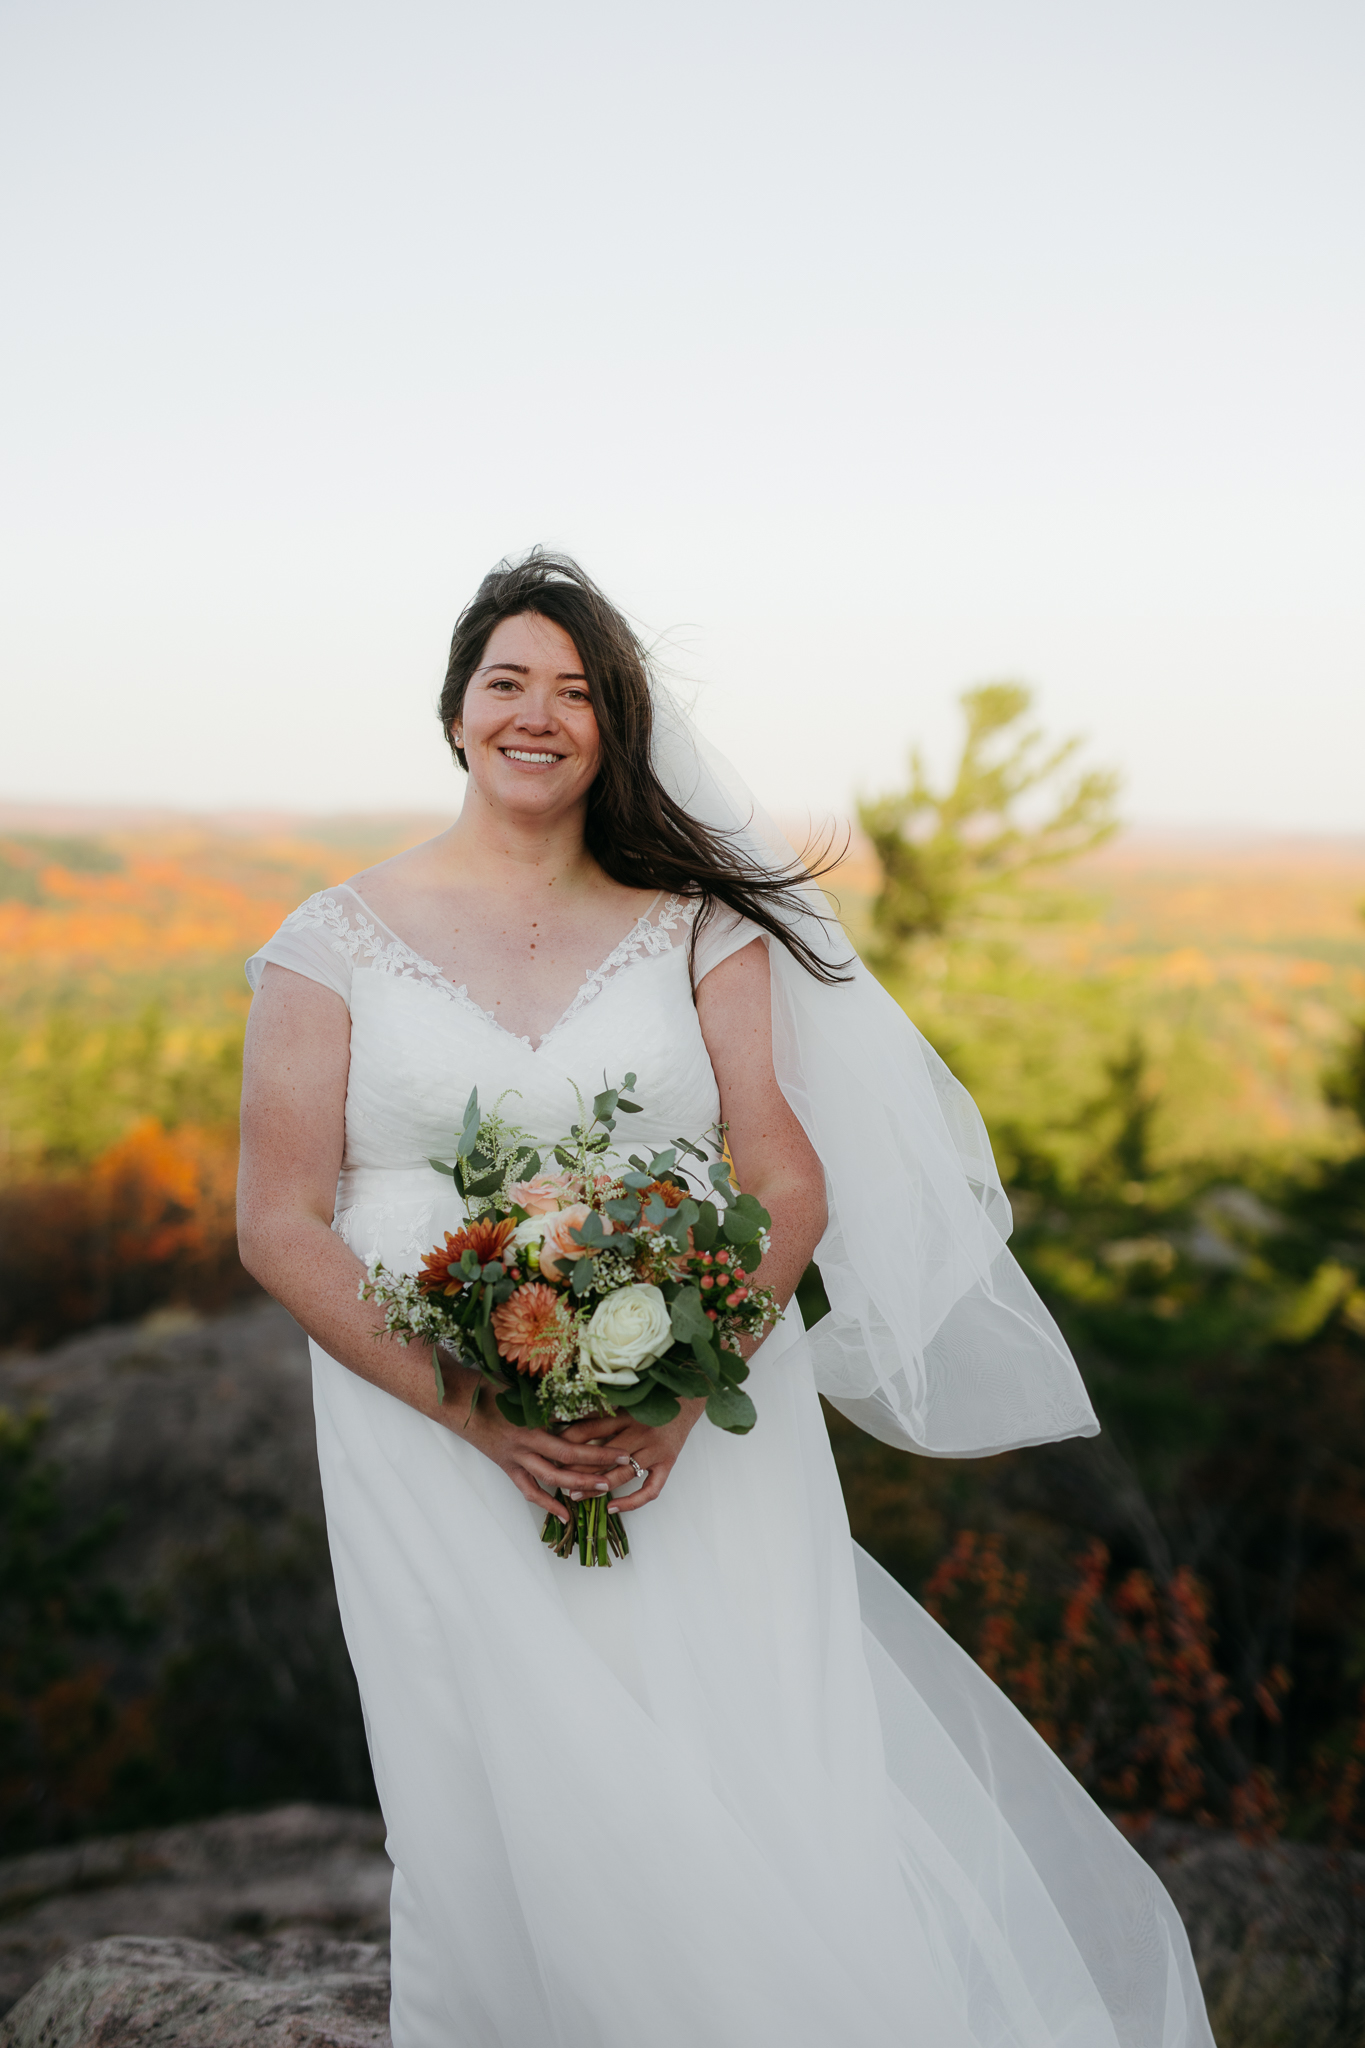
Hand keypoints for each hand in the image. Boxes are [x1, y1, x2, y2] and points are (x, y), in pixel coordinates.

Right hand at [446, 1372, 630, 1525]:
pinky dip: (547, 1504)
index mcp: (531, 1417)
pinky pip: (529, 1490)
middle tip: (624, 1462)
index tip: (618, 1427)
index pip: (570, 1427)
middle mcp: (525, 1440)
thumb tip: (582, 1393)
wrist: (455, 1401)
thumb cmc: (488, 1386)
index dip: (595, 1430)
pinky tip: (565, 1514)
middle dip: (596, 1460)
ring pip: (550, 1476)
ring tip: (603, 1488)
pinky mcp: (507, 1466)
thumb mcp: (521, 1385)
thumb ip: (549, 1395)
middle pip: (566, 1455)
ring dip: (578, 1483)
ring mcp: (515, 1456)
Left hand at [557, 1398, 707, 1514]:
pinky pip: (650, 1489)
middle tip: (556, 1478)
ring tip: (576, 1496)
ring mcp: (655, 1450)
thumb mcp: (625, 1398)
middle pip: (604, 1455)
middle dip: (578, 1468)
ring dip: (598, 1487)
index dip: (569, 1439)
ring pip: (622, 1474)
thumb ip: (600, 1407)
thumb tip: (566, 1413)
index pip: (591, 1428)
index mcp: (626, 1413)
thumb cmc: (652, 1398)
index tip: (550, 1449)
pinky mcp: (668, 1464)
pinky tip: (612, 1508)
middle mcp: (640, 1432)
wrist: (688, 1398)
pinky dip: (632, 1502)